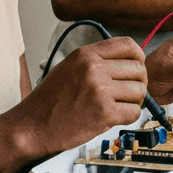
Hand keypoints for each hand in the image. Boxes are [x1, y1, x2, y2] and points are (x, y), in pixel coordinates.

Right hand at [12, 38, 148, 156]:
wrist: (32, 127)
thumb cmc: (48, 101)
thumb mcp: (68, 67)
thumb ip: (94, 61)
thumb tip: (123, 62)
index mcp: (85, 55)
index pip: (128, 45)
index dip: (138, 57)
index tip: (137, 67)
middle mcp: (94, 69)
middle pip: (139, 69)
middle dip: (138, 82)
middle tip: (128, 93)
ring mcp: (100, 91)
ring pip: (140, 91)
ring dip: (134, 101)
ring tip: (120, 106)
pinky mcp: (104, 114)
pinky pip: (134, 112)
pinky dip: (129, 117)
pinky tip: (115, 117)